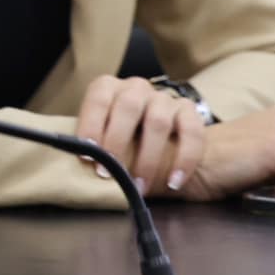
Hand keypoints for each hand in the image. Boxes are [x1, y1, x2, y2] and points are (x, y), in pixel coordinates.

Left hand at [74, 76, 206, 194]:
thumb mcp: (102, 133)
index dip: (91, 126)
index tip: (87, 157)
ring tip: (140, 187)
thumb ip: (94, 143)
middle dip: (117, 142)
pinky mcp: (189, 112)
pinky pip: (192, 133)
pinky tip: (174, 182)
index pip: (98, 99)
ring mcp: (164, 98)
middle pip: (128, 106)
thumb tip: (82, 166)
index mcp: (109, 87)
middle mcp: (136, 88)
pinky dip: (184, 160)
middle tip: (112, 174)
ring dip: (148, 158)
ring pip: (158, 122)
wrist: (157, 133)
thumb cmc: (120, 136)